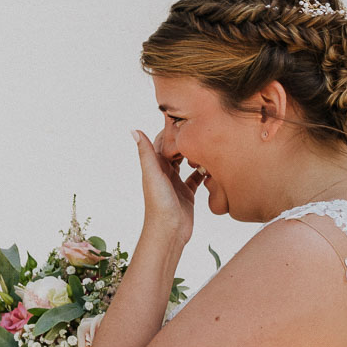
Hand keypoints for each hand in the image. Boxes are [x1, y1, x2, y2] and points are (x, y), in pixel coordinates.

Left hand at [133, 129, 202, 246]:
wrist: (169, 232)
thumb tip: (133, 130)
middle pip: (175, 150)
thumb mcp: (153, 175)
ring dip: (195, 153)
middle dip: (185, 138)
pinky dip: (203, 171)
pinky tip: (213, 164)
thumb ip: (146, 153)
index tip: (183, 114)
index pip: (161, 141)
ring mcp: (176, 182)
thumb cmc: (159, 205)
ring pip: (186, 162)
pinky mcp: (187, 193)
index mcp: (154, 166)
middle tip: (202, 124)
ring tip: (209, 141)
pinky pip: (196, 178)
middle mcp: (164, 172)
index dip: (170, 128)